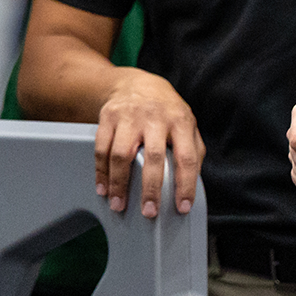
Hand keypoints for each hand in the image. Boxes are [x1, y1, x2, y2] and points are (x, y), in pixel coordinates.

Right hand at [94, 68, 203, 218]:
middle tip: (149, 212)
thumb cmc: (166, 109)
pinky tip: (104, 188)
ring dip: (119, 184)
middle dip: (150, 189)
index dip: (186, 185)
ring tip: (119, 205)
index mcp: (180, 122)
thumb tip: (194, 181)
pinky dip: (101, 172)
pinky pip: (101, 149)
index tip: (182, 207)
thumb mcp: (187, 122)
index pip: (186, 157)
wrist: (136, 83)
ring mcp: (130, 117)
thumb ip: (194, 149)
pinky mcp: (108, 117)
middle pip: (152, 157)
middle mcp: (155, 118)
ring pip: (122, 155)